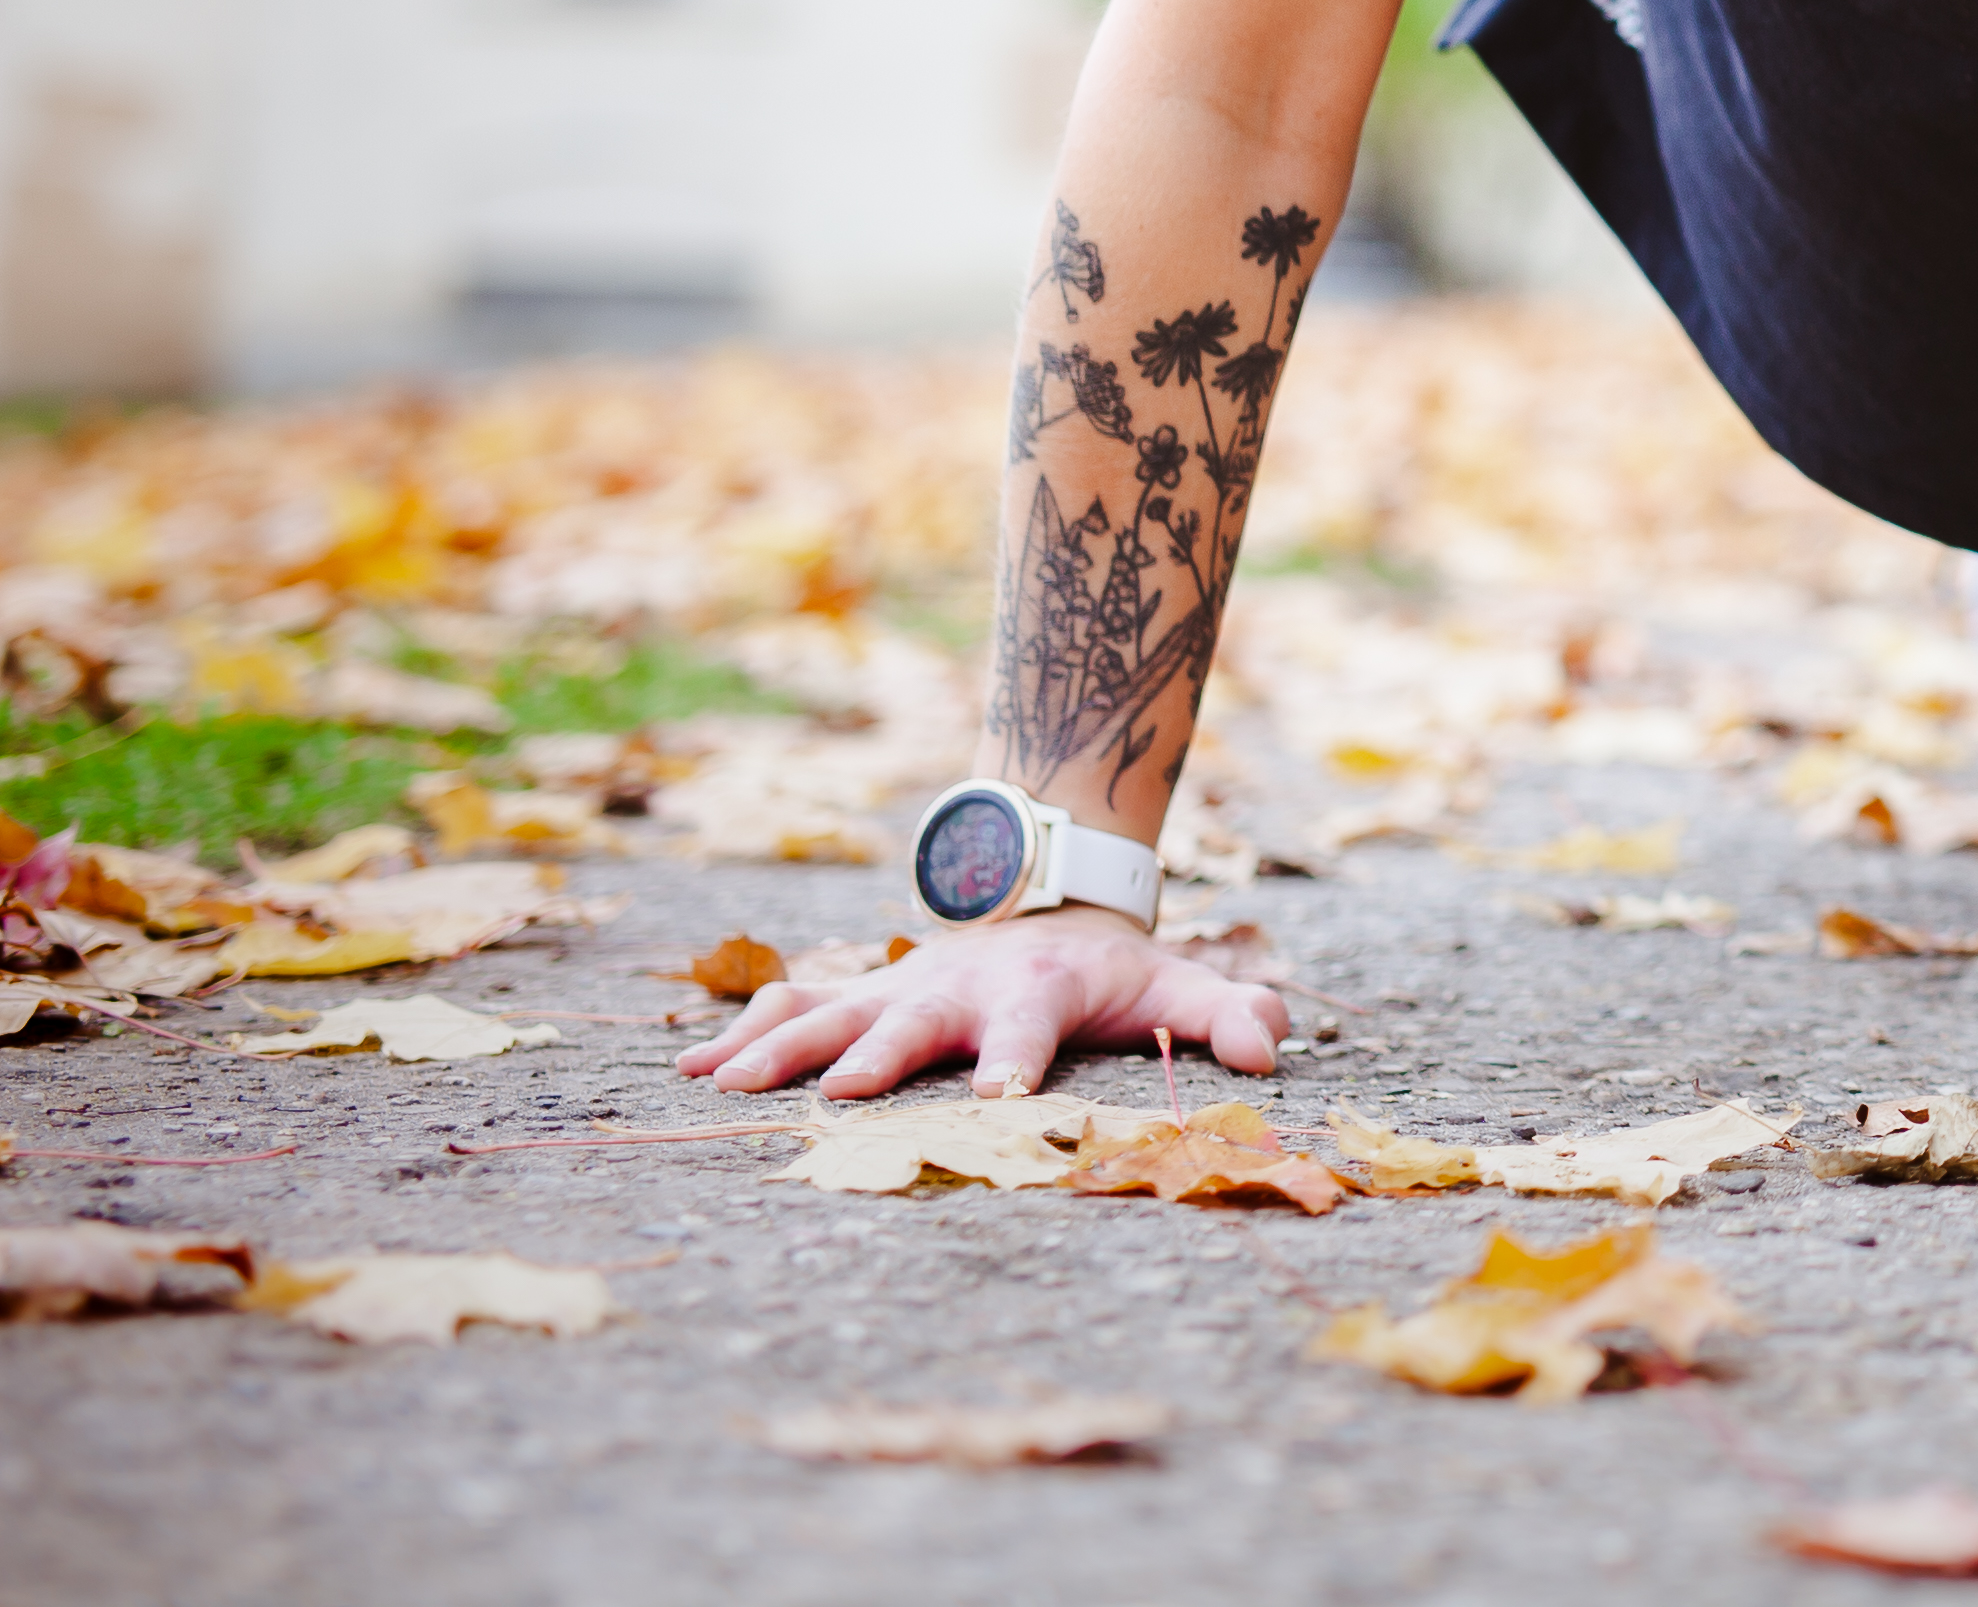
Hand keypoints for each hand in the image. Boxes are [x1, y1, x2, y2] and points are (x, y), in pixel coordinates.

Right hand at [674, 909, 1282, 1102]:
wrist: (1049, 897)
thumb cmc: (1115, 970)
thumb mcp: (1179, 983)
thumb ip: (1231, 1011)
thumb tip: (1271, 1046)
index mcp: (1038, 992)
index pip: (1030, 1030)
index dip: (1017, 1061)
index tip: (999, 1099)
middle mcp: (957, 988)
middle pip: (914, 1023)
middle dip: (876, 1056)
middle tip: (840, 1096)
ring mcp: (900, 988)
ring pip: (833, 1010)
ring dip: (780, 1045)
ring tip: (722, 1082)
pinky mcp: (860, 992)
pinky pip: (794, 1003)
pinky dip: (742, 1029)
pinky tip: (688, 1066)